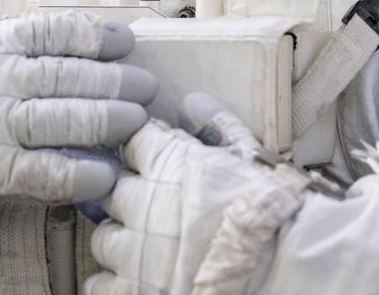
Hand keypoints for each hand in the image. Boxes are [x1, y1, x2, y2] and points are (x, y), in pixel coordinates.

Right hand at [0, 12, 157, 208]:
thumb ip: (13, 39)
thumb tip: (71, 36)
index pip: (55, 33)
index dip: (97, 36)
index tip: (127, 41)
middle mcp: (0, 81)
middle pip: (69, 77)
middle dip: (116, 82)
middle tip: (147, 87)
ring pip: (62, 120)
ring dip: (107, 121)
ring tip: (138, 121)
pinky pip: (44, 171)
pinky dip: (79, 173)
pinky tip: (105, 173)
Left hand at [86, 98, 306, 294]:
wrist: (278, 268)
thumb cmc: (268, 211)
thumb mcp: (249, 156)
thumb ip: (217, 126)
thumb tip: (192, 102)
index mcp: (166, 162)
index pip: (132, 141)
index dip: (144, 150)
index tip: (155, 160)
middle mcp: (141, 201)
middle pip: (112, 189)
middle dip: (130, 195)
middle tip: (154, 207)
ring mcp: (133, 249)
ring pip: (104, 237)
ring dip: (121, 239)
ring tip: (149, 247)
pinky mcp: (133, 290)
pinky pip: (101, 283)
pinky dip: (113, 280)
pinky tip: (134, 277)